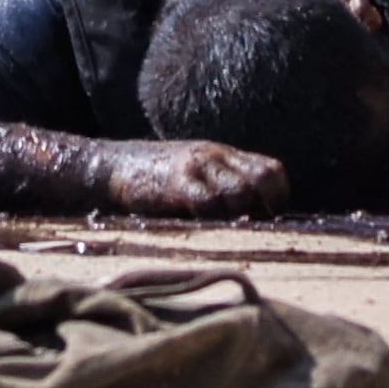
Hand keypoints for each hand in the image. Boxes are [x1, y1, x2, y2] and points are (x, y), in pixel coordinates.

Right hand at [96, 137, 289, 218]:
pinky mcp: (177, 182)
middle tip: (249, 229)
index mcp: (224, 155)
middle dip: (265, 208)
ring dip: (239, 217)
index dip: (277, 198)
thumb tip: (258, 223)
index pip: (272, 171)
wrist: (111, 167)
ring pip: (240, 192)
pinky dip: (214, 220)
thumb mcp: (197, 175)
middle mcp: (215, 156)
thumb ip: (224, 188)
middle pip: (265, 178)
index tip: (266, 220)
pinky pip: (208, 203)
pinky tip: (203, 228)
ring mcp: (196, 168)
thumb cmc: (156, 181)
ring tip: (226, 231)